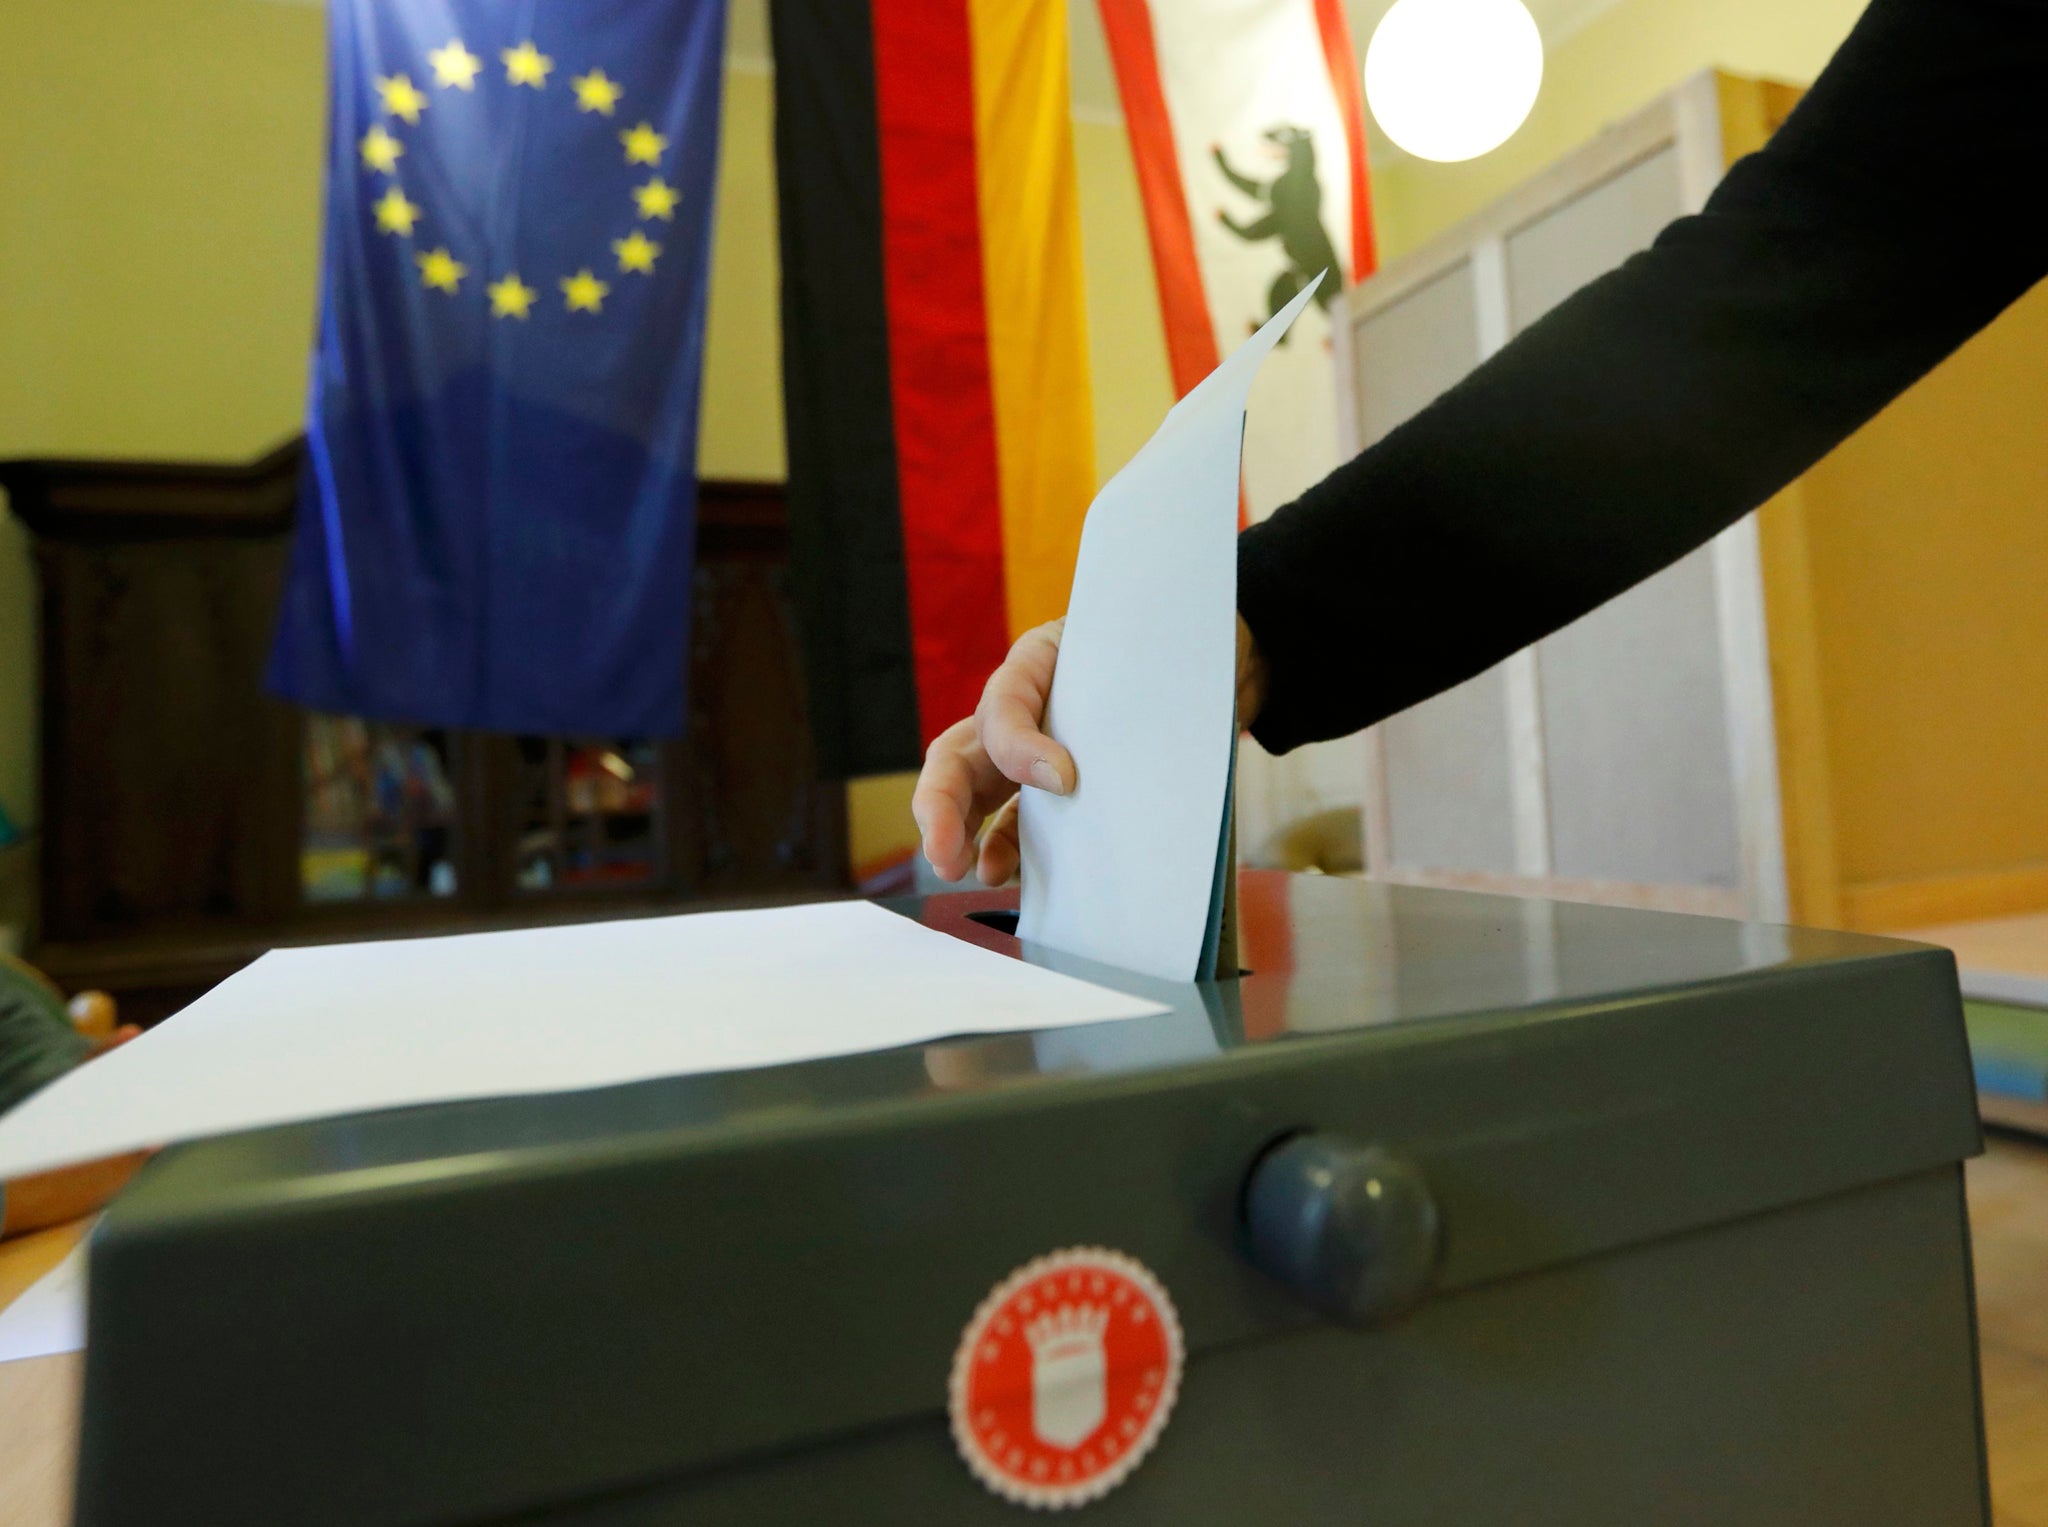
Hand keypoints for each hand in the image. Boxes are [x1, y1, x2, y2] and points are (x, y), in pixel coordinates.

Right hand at [912, 615, 1268, 886]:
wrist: (1216, 667)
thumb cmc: (1175, 648)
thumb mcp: (1144, 654)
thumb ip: (1117, 696)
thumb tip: (1074, 777)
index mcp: (1038, 664)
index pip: (1004, 704)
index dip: (1019, 747)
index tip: (1065, 780)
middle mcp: (1022, 712)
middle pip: (957, 755)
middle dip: (942, 806)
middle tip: (946, 855)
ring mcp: (1032, 754)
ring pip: (973, 794)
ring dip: (958, 834)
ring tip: (964, 869)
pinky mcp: (1056, 794)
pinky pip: (1016, 823)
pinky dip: (1004, 851)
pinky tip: (1002, 875)